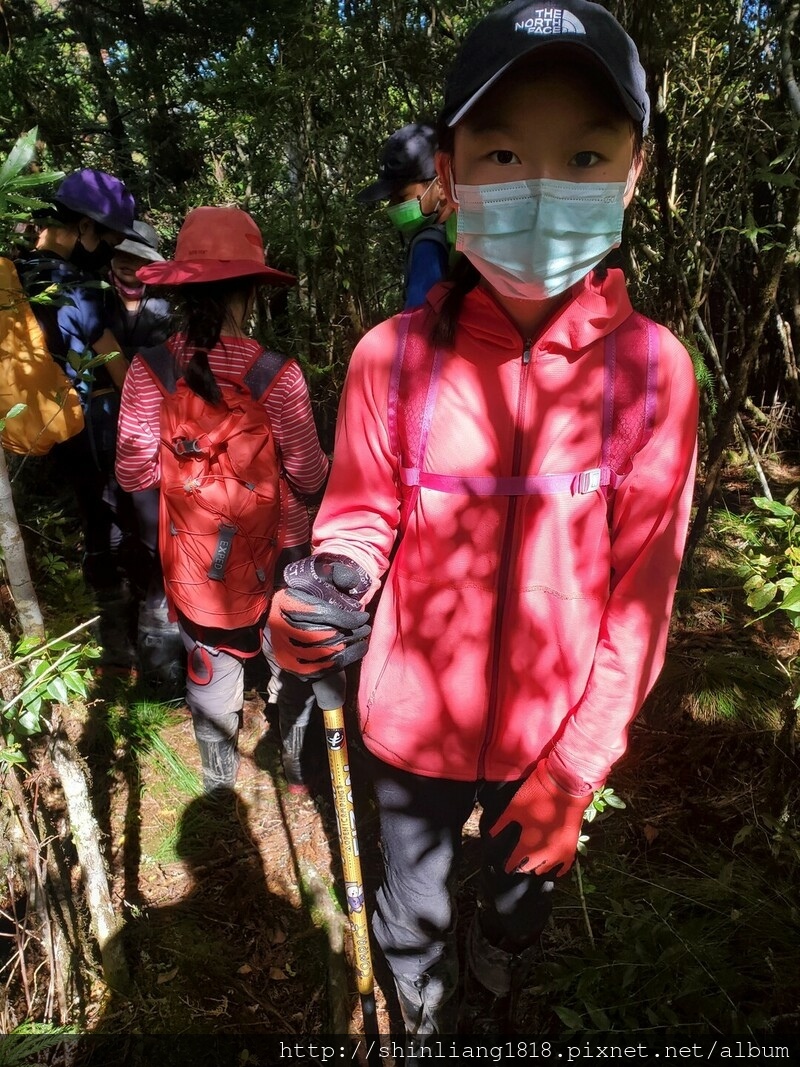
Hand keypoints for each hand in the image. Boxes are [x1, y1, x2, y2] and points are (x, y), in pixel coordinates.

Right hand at [268, 553, 371, 679]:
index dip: (347, 617)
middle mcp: (279, 627)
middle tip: (366, 629)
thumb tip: (352, 581)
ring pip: (322, 655)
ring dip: (349, 650)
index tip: (363, 616)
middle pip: (323, 636)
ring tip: (362, 641)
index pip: (321, 613)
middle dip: (351, 634)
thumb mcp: (317, 576)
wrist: (281, 612)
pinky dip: (339, 663)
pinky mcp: (290, 665)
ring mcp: (283, 649)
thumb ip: (336, 574)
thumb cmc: (305, 593)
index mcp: (285, 602)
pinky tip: (352, 654)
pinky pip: (318, 670)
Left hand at [489, 760, 592, 876]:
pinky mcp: (571, 847)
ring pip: (546, 869)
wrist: (565, 785)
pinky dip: (557, 868)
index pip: (515, 863)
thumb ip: (501, 824)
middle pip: (530, 868)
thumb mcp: (514, 807)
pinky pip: (564, 866)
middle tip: (517, 863)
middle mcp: (544, 853)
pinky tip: (552, 870)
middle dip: (522, 867)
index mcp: (528, 844)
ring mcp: (560, 852)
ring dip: (538, 867)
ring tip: (532, 863)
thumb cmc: (537, 795)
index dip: (509, 865)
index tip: (504, 865)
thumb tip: (490, 836)